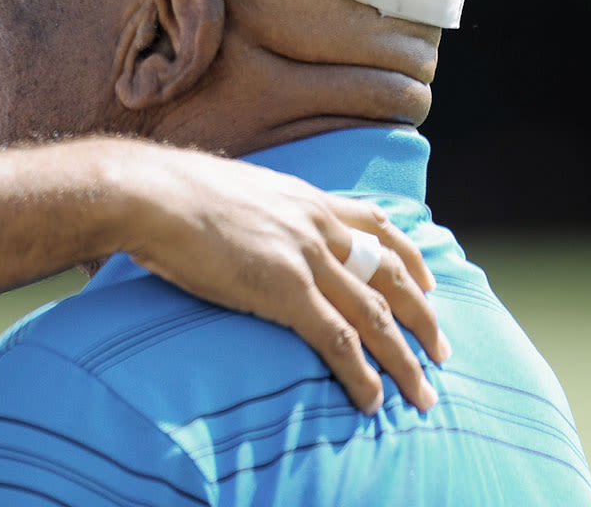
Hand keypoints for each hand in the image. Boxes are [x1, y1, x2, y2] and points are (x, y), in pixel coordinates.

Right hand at [118, 145, 446, 413]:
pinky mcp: (286, 291)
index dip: (409, 257)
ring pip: (376, 316)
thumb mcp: (228, 188)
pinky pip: (339, 341)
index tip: (427, 282)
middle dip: (424, 316)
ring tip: (424, 394)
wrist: (147, 192)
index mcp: (303, 197)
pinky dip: (362, 375)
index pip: (375, 225)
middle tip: (443, 350)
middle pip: (391, 275)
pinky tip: (373, 402)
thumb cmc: (167, 189)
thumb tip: (243, 225)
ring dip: (406, 360)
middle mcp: (315, 224)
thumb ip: (253, 209)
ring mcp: (305, 258)